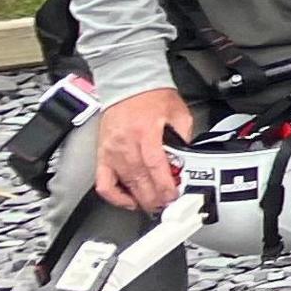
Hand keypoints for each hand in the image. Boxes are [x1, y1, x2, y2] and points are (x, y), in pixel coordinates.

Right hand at [92, 87, 197, 214]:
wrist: (128, 85)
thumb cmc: (151, 96)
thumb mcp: (178, 113)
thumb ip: (184, 136)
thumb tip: (188, 158)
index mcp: (145, 132)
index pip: (155, 165)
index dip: (164, 185)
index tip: (174, 196)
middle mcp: (126, 144)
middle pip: (140, 179)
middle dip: (155, 197)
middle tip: (167, 206)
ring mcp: (111, 152)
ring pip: (124, 184)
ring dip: (140, 199)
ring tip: (153, 206)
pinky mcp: (102, 155)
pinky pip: (104, 183)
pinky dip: (115, 196)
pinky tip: (128, 200)